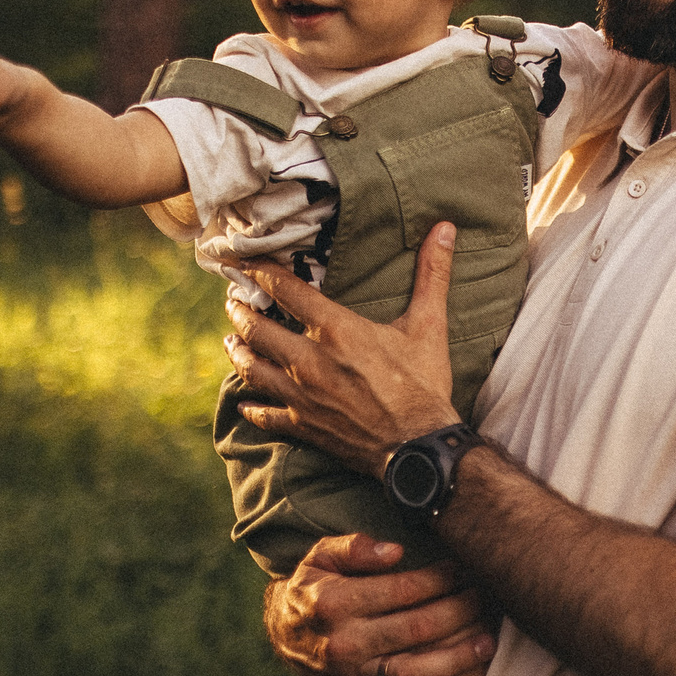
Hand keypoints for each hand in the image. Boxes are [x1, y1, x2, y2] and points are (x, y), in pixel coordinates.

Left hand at [228, 221, 463, 475]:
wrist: (418, 446)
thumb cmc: (424, 385)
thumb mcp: (430, 326)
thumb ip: (433, 275)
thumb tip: (445, 228)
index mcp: (335, 330)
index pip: (285, 290)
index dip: (259, 271)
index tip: (242, 262)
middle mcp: (308, 360)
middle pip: (256, 328)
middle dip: (239, 311)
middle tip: (232, 302)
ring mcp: (301, 395)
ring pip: (251, 369)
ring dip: (237, 352)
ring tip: (231, 341)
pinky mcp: (303, 425)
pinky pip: (265, 415)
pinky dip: (252, 408)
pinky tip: (245, 404)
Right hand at [265, 533, 499, 675]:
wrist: (281, 635)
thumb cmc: (315, 588)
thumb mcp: (320, 557)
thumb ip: (355, 548)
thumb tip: (395, 551)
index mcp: (334, 603)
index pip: (402, 590)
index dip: (442, 579)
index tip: (467, 569)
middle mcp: (342, 642)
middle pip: (415, 629)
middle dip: (459, 613)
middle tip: (486, 600)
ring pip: (409, 672)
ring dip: (454, 660)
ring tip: (487, 643)